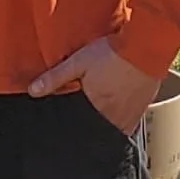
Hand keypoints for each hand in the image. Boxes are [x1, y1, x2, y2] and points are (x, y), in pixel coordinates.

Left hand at [28, 34, 158, 135]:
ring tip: (100, 121)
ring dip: (107, 127)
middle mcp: (116, 117)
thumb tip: (33, 91)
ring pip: (117, 129)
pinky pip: (131, 123)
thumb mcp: (79, 61)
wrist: (146, 44)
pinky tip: (117, 113)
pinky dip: (123, 121)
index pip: (83, 129)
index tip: (70, 134)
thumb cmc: (113, 53)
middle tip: (84, 126)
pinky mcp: (144, 106)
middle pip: (100, 132)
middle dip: (91, 130)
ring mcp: (133, 114)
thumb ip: (56, 77)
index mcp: (98, 108)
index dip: (76, 130)